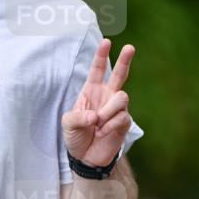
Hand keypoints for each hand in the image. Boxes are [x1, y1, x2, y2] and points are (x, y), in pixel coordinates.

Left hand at [62, 39, 134, 166]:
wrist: (86, 157)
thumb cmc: (76, 137)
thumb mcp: (68, 125)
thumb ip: (77, 117)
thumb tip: (94, 116)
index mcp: (91, 92)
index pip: (97, 70)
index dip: (101, 56)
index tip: (106, 41)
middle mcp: (106, 96)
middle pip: (119, 74)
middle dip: (124, 60)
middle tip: (129, 47)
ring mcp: (116, 109)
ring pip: (122, 97)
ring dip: (108, 111)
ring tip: (98, 124)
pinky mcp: (124, 122)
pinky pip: (122, 117)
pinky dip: (110, 126)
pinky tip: (103, 133)